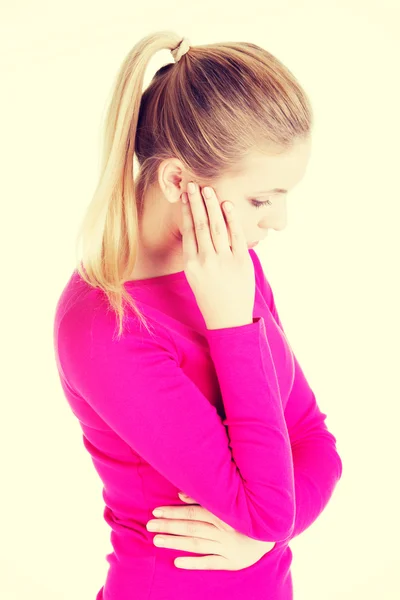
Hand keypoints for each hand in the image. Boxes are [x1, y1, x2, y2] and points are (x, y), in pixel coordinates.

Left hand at [146, 492, 275, 570]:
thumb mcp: (229, 502)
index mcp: (223, 514)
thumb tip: (180, 495)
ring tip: (156, 541)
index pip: (193, 513)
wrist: (273, 531)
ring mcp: (227, 548)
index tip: (156, 511)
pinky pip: (210, 564)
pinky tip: (177, 562)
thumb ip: (204, 498)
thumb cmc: (245, 513)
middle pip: (191, 528)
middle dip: (169, 526)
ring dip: (175, 542)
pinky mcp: (232, 564)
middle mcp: (224, 531)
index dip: (174, 512)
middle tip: (149, 525)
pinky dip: (193, 563)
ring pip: (196, 545)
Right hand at [181, 182, 254, 329]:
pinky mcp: (240, 262)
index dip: (186, 211)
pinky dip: (231, 219)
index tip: (184, 195)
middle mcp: (205, 261)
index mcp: (191, 265)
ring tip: (208, 189)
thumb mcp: (195, 277)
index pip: (187, 231)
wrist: (227, 319)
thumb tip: (201, 230)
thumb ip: (197, 255)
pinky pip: (236, 236)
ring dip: (211, 206)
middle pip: (199, 225)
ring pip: (216, 227)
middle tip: (193, 184)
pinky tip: (227, 205)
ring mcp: (223, 261)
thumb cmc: (211, 297)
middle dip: (196, 202)